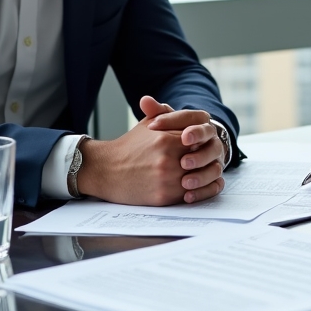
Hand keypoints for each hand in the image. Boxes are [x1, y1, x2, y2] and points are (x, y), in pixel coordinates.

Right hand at [76, 95, 224, 204]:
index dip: (202, 142)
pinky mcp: (164, 197)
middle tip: (202, 159)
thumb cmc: (129, 146)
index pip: (199, 139)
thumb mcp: (147, 124)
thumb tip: (188, 113)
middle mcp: (168, 159)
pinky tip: (193, 185)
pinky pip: (190, 195)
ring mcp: (167, 179)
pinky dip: (196, 191)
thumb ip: (168, 114)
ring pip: (198, 178)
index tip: (200, 143)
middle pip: (201, 159)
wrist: (106, 170)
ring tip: (199, 172)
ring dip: (203, 176)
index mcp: (166, 139)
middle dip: (204, 159)